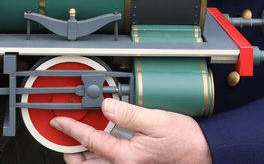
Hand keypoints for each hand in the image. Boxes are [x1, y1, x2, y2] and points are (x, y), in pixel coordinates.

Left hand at [51, 99, 209, 163]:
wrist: (203, 152)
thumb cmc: (184, 139)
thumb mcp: (157, 120)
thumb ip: (129, 114)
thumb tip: (107, 106)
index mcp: (126, 156)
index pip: (90, 141)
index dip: (71, 129)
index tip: (60, 122)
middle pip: (87, 163)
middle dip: (71, 152)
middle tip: (62, 138)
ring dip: (83, 157)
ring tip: (75, 144)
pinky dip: (98, 157)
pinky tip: (98, 147)